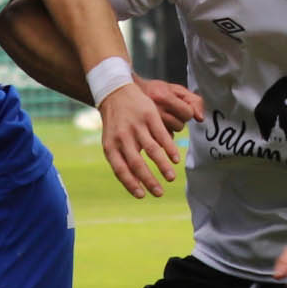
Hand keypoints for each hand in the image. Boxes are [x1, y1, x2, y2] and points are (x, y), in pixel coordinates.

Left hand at [96, 78, 183, 198]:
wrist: (115, 92)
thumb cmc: (115, 123)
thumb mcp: (111, 141)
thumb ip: (121, 161)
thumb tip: (135, 185)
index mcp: (111, 146)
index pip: (120, 170)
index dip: (131, 184)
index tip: (142, 196)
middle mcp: (123, 137)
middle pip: (137, 163)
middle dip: (150, 181)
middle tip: (160, 193)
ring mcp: (136, 126)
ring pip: (152, 150)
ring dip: (163, 166)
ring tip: (171, 178)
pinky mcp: (149, 116)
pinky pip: (161, 135)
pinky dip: (170, 149)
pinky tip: (176, 159)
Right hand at [139, 75, 203, 138]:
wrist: (126, 93)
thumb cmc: (153, 90)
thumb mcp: (174, 88)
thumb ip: (192, 100)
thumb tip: (201, 118)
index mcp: (163, 96)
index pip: (188, 113)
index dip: (188, 111)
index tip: (181, 107)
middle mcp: (155, 110)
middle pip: (180, 125)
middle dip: (178, 120)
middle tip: (169, 111)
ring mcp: (147, 123)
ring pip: (172, 135)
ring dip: (170, 128)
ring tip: (161, 117)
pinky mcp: (142, 133)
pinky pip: (161, 142)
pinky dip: (161, 136)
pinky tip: (155, 126)